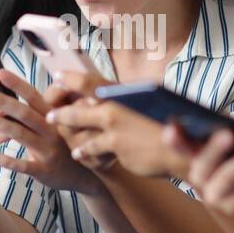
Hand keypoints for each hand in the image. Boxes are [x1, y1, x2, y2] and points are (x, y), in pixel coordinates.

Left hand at [0, 68, 104, 194]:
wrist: (86, 176)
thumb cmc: (67, 145)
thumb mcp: (60, 125)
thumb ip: (42, 111)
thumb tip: (23, 90)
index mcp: (53, 118)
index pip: (34, 97)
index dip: (18, 85)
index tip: (1, 72)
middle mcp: (52, 131)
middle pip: (25, 113)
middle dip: (3, 100)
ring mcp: (48, 151)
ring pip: (22, 135)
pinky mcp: (45, 171)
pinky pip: (24, 166)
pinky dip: (7, 161)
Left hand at [47, 72, 184, 178]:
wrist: (182, 147)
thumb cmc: (166, 125)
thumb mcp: (147, 105)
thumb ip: (126, 103)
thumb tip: (105, 100)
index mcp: (123, 91)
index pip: (89, 82)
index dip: (70, 79)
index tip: (57, 78)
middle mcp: (116, 105)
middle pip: (79, 106)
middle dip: (61, 112)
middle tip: (51, 115)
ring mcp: (114, 125)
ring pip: (81, 128)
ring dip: (70, 133)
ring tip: (68, 142)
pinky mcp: (115, 145)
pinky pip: (91, 148)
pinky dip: (85, 152)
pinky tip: (80, 155)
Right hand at [165, 124, 233, 218]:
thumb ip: (233, 132)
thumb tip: (225, 121)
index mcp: (202, 159)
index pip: (182, 147)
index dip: (174, 139)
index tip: (172, 125)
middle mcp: (203, 179)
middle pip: (198, 166)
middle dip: (211, 149)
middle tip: (227, 133)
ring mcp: (214, 195)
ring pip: (217, 178)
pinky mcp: (231, 207)